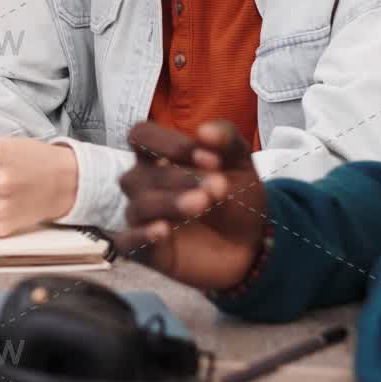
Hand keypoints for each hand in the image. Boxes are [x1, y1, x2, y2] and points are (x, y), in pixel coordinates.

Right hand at [114, 120, 268, 291]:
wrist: (254, 244)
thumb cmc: (237, 197)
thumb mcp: (241, 163)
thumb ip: (226, 139)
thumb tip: (204, 131)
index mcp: (159, 156)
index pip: (141, 136)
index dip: (169, 143)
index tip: (210, 158)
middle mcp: (144, 183)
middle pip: (140, 174)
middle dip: (180, 178)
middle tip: (219, 186)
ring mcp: (142, 218)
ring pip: (139, 206)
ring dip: (169, 203)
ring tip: (203, 204)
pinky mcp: (146, 250)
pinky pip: (127, 243)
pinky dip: (141, 236)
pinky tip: (163, 231)